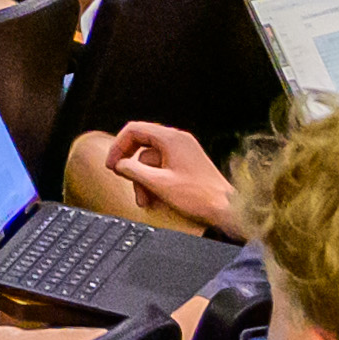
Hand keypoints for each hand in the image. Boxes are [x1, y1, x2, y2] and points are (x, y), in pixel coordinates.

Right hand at [89, 123, 241, 235]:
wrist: (226, 208)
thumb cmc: (199, 196)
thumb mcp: (159, 184)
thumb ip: (134, 171)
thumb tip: (119, 165)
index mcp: (171, 139)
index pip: (134, 130)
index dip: (118, 147)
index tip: (112, 164)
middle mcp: (178, 141)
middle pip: (142, 146)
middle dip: (132, 167)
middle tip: (123, 180)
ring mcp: (183, 152)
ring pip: (151, 159)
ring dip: (143, 179)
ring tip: (145, 200)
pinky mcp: (187, 163)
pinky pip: (162, 166)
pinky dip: (155, 180)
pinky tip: (155, 197)